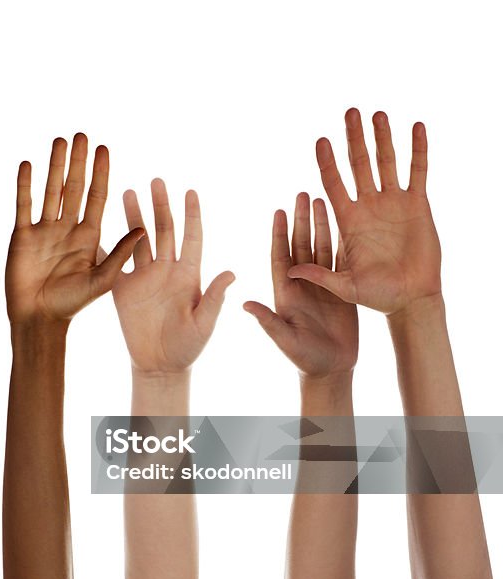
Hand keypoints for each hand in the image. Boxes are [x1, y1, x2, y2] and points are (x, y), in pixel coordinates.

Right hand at [6, 133, 143, 326]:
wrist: (39, 319)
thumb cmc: (72, 305)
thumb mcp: (103, 280)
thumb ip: (119, 254)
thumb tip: (145, 229)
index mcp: (89, 236)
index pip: (96, 197)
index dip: (100, 173)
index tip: (104, 149)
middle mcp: (68, 228)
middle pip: (74, 188)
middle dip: (78, 162)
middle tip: (82, 135)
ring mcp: (44, 230)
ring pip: (50, 191)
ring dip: (55, 166)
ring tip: (59, 141)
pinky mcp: (22, 236)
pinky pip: (24, 205)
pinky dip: (25, 185)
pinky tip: (27, 164)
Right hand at [111, 179, 233, 375]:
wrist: (160, 365)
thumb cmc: (188, 346)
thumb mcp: (204, 323)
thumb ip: (214, 298)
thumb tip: (231, 273)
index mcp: (189, 274)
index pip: (192, 238)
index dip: (192, 215)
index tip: (190, 191)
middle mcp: (166, 270)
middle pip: (164, 231)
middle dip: (160, 206)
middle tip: (156, 181)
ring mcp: (144, 277)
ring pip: (138, 240)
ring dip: (134, 216)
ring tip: (127, 191)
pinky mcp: (123, 288)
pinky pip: (114, 263)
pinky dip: (107, 245)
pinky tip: (98, 226)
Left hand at [244, 193, 358, 378]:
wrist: (330, 370)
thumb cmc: (303, 358)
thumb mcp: (283, 339)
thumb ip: (267, 321)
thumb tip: (245, 305)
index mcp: (284, 292)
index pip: (280, 257)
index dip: (278, 234)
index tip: (278, 211)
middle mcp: (302, 284)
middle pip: (300, 245)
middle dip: (301, 220)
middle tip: (303, 194)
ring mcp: (322, 285)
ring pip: (321, 248)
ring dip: (321, 225)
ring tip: (323, 200)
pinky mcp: (342, 289)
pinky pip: (342, 261)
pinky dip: (344, 242)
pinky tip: (348, 223)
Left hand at [286, 108, 440, 314]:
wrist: (411, 300)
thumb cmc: (376, 297)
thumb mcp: (344, 288)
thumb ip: (319, 278)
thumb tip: (290, 272)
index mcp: (347, 222)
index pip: (332, 185)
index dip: (327, 164)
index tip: (320, 141)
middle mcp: (367, 207)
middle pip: (357, 166)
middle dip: (353, 140)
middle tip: (349, 112)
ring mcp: (392, 204)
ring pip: (386, 163)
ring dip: (382, 139)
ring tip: (378, 113)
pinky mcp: (417, 206)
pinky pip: (418, 172)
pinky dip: (418, 150)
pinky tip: (416, 128)